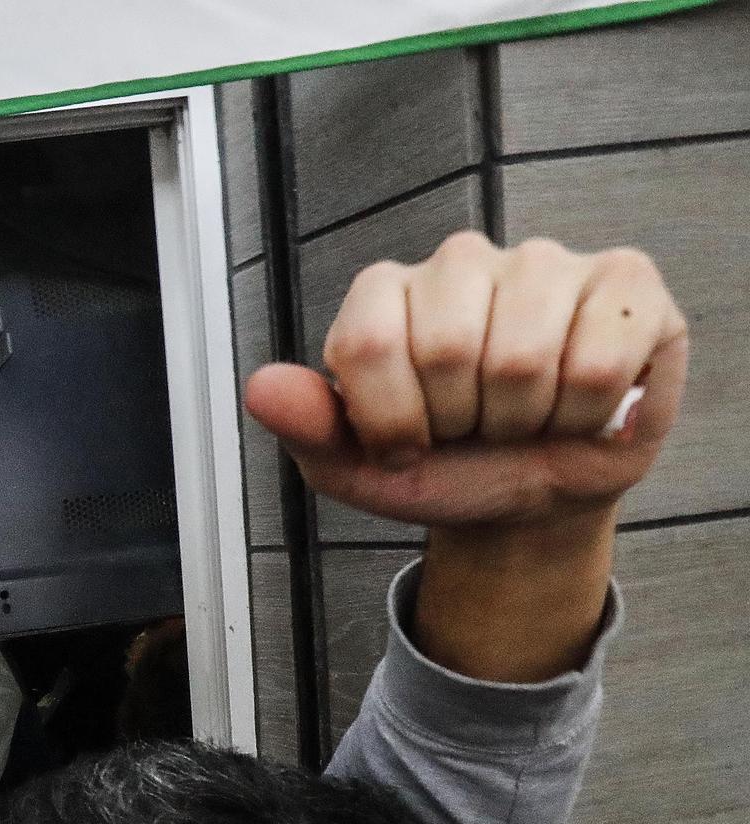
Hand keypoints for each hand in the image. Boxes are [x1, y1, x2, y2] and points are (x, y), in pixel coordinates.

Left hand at [245, 231, 686, 529]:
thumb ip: (307, 427)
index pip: (369, 343)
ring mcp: (544, 263)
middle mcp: (462, 262)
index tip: (405, 442)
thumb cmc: (443, 467)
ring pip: (523, 358)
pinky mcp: (624, 284)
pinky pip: (598, 360)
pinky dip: (587, 414)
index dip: (390, 420)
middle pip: (448, 349)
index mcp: (387, 293)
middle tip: (472, 428)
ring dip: (523, 422)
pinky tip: (581, 408)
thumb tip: (261, 388)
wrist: (528, 500)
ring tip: (523, 418)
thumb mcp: (358, 468)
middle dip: (460, 421)